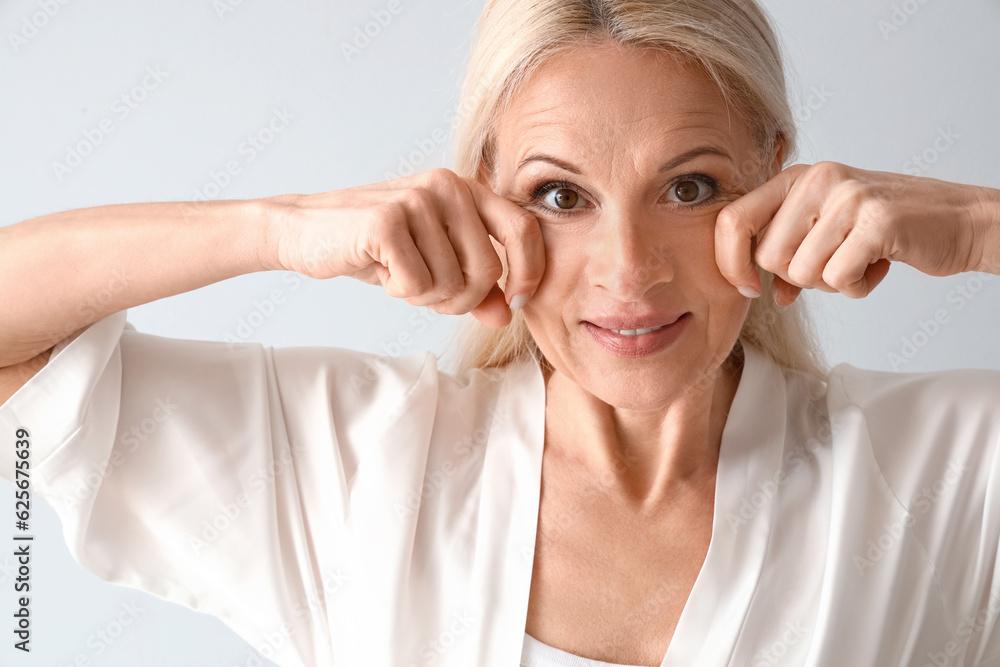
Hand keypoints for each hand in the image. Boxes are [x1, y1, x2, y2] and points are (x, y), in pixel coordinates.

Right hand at [269, 168, 545, 328]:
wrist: (307, 231)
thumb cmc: (377, 248)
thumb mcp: (433, 265)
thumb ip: (475, 287)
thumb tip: (508, 315)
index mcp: (466, 188)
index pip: (523, 228)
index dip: (529, 273)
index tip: (515, 302)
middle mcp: (447, 185)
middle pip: (488, 271)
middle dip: (460, 299)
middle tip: (427, 292)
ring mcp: (417, 199)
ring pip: (452, 284)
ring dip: (423, 296)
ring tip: (397, 273)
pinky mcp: (388, 221)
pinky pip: (417, 285)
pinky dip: (398, 291)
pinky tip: (380, 270)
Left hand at [714, 161, 989, 305]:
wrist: (957, 220)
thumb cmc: (883, 229)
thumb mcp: (826, 231)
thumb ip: (787, 253)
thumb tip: (761, 292)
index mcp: (796, 177)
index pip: (733, 220)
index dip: (731, 262)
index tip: (749, 288)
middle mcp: (817, 178)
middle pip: (769, 257)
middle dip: (797, 277)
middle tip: (833, 263)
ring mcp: (848, 196)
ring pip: (803, 273)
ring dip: (831, 283)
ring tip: (859, 261)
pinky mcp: (877, 221)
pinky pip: (838, 278)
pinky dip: (856, 287)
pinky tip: (877, 266)